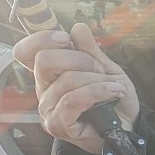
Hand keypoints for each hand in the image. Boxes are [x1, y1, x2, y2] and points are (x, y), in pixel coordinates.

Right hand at [12, 22, 140, 154]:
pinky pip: (73, 100)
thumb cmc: (115, 100)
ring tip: (115, 87)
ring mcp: (48, 109)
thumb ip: (90, 50)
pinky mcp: (58, 124)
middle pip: (44, 60)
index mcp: (50, 74)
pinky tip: (114, 92)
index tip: (67, 39)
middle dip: (80, 59)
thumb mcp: (106, 69)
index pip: (25, 51)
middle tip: (100, 69)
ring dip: (98, 80)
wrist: (129, 126)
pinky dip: (98, 92)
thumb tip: (77, 27)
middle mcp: (44, 90)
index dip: (42, 39)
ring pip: (67, 81)